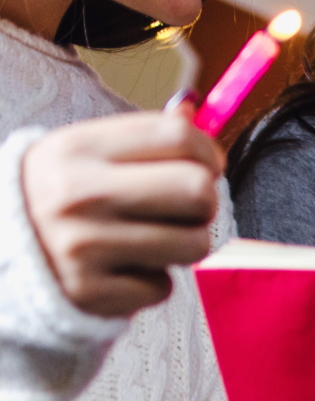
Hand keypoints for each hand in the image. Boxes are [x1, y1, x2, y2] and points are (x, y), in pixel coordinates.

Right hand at [21, 111, 223, 316]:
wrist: (2, 248)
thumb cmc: (64, 195)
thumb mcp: (87, 154)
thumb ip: (143, 137)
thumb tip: (193, 110)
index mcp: (79, 148)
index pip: (178, 136)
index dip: (208, 152)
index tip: (207, 166)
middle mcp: (78, 193)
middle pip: (197, 189)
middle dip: (204, 201)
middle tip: (185, 208)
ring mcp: (84, 245)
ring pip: (194, 243)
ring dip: (184, 244)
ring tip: (153, 238)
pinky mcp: (93, 291)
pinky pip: (164, 287)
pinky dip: (152, 281)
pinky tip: (123, 269)